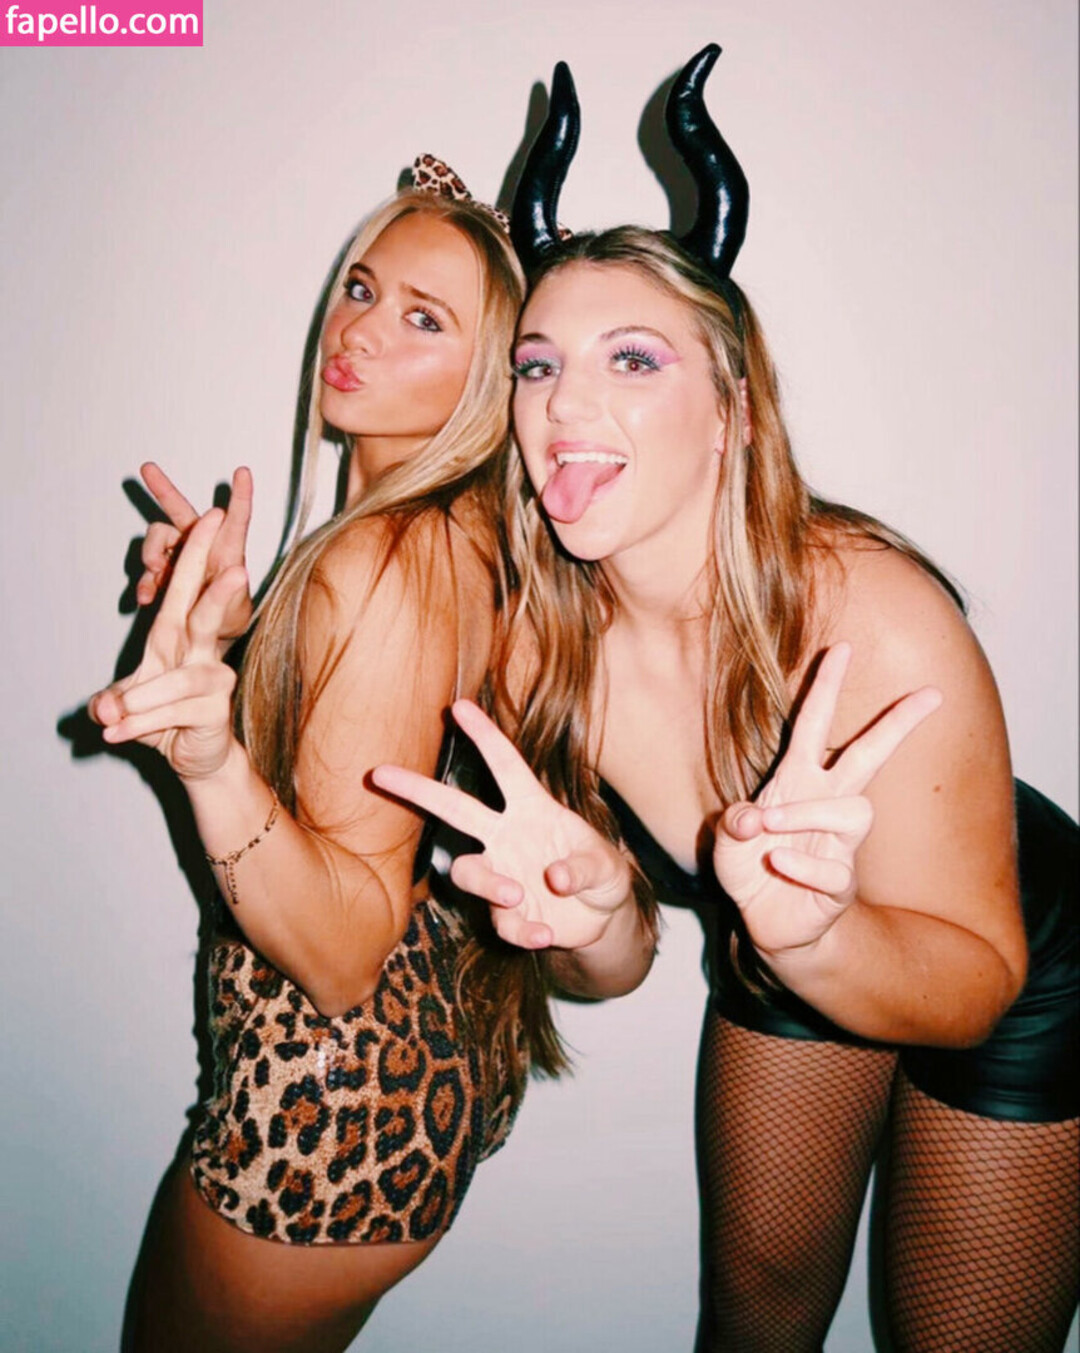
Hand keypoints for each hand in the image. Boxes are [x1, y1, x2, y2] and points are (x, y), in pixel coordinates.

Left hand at [91, 510, 247, 779]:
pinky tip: (117, 733)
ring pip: (177, 680)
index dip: (196, 552)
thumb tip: (103, 709)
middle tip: (237, 570)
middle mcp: (201, 651)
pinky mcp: (215, 710)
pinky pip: (174, 711)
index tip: (213, 515)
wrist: (192, 756)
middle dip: (219, 594)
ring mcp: (213, 680)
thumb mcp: (124, 702)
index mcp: (177, 635)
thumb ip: (110, 700)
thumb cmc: (162, 718)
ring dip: (140, 699)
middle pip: (206, 616)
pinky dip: (140, 724)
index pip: (186, 587)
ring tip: (112, 716)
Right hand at [136, 462, 253, 644]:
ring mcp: (181, 556)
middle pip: (182, 512)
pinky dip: (144, 582)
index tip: (244, 472)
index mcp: (228, 551)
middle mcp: (203, 546)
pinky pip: (148, 569)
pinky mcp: (165, 571)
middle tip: (147, 468)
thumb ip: (233, 591)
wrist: (209, 639)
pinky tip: (146, 597)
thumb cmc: (228, 617)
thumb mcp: (236, 609)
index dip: (242, 496)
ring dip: (151, 555)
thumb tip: (238, 572)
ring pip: (158, 539)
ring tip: (156, 575)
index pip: (237, 521)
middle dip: (164, 489)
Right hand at [372, 701, 632, 950]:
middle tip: (380, 772)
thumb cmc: (602, 877)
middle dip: (418, 789)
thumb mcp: (608, 867)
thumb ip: (584, 866)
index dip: (484, 736)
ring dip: (487, 883)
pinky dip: (523, 931)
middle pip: (455, 808)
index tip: (459, 707)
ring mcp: (503, 875)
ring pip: (467, 870)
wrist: (602, 922)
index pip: (505, 766)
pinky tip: (547, 934)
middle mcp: (508, 836)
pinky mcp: (507, 915)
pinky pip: (502, 922)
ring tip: (516, 896)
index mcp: (533, 809)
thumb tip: (554, 877)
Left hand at [713, 643, 941, 957]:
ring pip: (852, 811)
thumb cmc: (752, 868)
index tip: (841, 648)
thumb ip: (733, 823)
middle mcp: (823, 803)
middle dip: (896, 724)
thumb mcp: (727, 841)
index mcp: (796, 780)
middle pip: (869, 755)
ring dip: (807, 815)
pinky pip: (832, 867)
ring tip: (769, 828)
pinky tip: (777, 864)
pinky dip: (800, 863)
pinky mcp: (840, 882)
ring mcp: (838, 842)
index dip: (825, 687)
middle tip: (930, 694)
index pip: (813, 725)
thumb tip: (754, 817)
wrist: (767, 922)